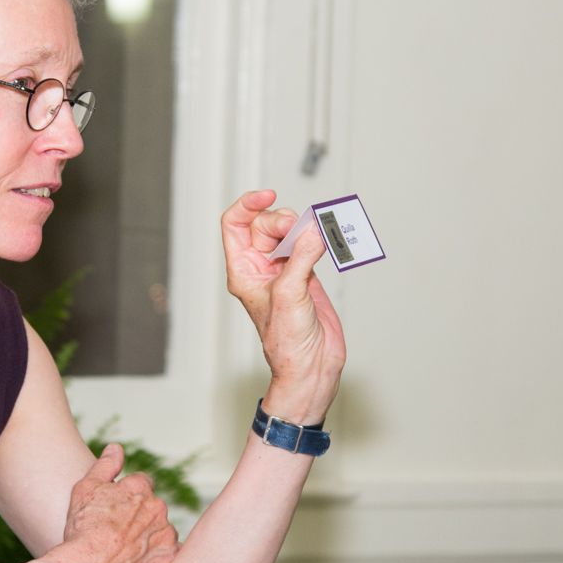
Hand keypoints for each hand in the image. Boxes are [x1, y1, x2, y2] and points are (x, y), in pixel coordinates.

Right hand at [51, 444, 178, 562]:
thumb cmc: (82, 530)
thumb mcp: (85, 490)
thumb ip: (104, 466)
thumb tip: (116, 448)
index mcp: (139, 487)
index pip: (142, 484)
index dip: (127, 497)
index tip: (115, 511)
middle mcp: (157, 507)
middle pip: (152, 508)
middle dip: (139, 517)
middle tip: (117, 533)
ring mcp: (166, 533)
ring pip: (160, 530)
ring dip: (149, 536)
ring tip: (125, 551)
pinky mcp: (169, 557)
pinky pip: (167, 553)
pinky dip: (156, 556)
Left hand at [220, 189, 346, 423]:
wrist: (311, 365)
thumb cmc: (286, 342)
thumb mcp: (288, 295)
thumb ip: (300, 258)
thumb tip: (313, 231)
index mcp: (243, 270)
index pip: (235, 224)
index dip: (248, 204)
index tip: (268, 196)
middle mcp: (261, 267)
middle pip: (267, 223)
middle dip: (283, 220)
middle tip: (301, 233)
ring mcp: (284, 270)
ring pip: (290, 231)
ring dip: (304, 228)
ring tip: (317, 238)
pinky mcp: (307, 274)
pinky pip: (311, 245)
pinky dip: (320, 238)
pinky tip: (328, 240)